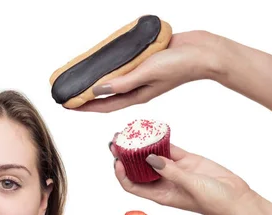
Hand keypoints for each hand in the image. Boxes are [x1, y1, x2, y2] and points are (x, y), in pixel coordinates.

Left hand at [74, 30, 222, 112]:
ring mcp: (141, 76)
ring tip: (80, 77)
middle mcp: (137, 89)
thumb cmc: (181, 65)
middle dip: (86, 95)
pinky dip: (111, 67)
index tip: (66, 104)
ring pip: (113, 81)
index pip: (103, 105)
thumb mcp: (148, 73)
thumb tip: (98, 89)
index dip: (84, 106)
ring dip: (97, 81)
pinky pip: (123, 67)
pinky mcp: (146, 64)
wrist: (204, 51)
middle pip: (105, 95)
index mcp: (136, 96)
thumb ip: (123, 82)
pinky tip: (102, 62)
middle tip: (68, 91)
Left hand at [110, 142, 254, 214]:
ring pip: (151, 156)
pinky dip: (161, 140)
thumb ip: (170, 172)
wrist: (237, 198)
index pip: (132, 185)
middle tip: (116, 140)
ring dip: (140, 146)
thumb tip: (149, 158)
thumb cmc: (214, 202)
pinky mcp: (186, 160)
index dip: (121, 174)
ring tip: (130, 132)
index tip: (117, 161)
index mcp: (159, 194)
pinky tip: (152, 130)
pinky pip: (169, 148)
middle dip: (125, 156)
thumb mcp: (190, 186)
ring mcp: (174, 170)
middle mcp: (163, 182)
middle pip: (137, 168)